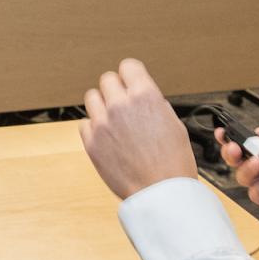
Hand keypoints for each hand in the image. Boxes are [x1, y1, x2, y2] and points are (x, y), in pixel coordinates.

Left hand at [80, 58, 197, 199]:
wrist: (161, 193)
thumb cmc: (173, 163)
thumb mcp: (174, 124)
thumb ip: (154, 104)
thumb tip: (144, 97)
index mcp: (145, 96)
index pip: (128, 66)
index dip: (131, 75)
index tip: (131, 82)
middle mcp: (121, 105)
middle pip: (107, 79)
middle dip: (116, 89)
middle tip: (123, 104)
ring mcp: (102, 123)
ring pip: (91, 97)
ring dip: (102, 105)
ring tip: (114, 120)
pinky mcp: (91, 142)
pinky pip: (85, 123)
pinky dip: (94, 128)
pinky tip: (108, 138)